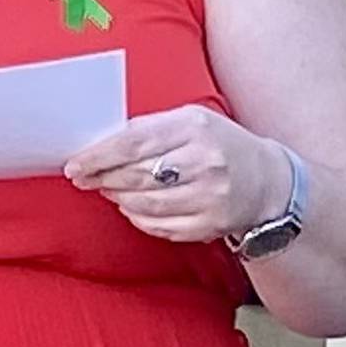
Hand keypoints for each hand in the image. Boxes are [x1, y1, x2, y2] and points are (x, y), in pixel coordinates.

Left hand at [64, 105, 291, 243]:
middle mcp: (204, 161)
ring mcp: (210, 196)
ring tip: (107, 190)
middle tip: (84, 178)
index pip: (134, 142)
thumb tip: (102, 143)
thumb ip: (151, 128)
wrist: (270, 181)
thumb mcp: (191, 120)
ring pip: (145, 203)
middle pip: (136, 175)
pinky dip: (138, 218)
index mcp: (195, 127)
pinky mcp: (211, 224)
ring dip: (118, 198)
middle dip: (103, 178)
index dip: (99, 156)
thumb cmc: (220, 144)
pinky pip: (161, 226)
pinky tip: (131, 207)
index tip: (75, 164)